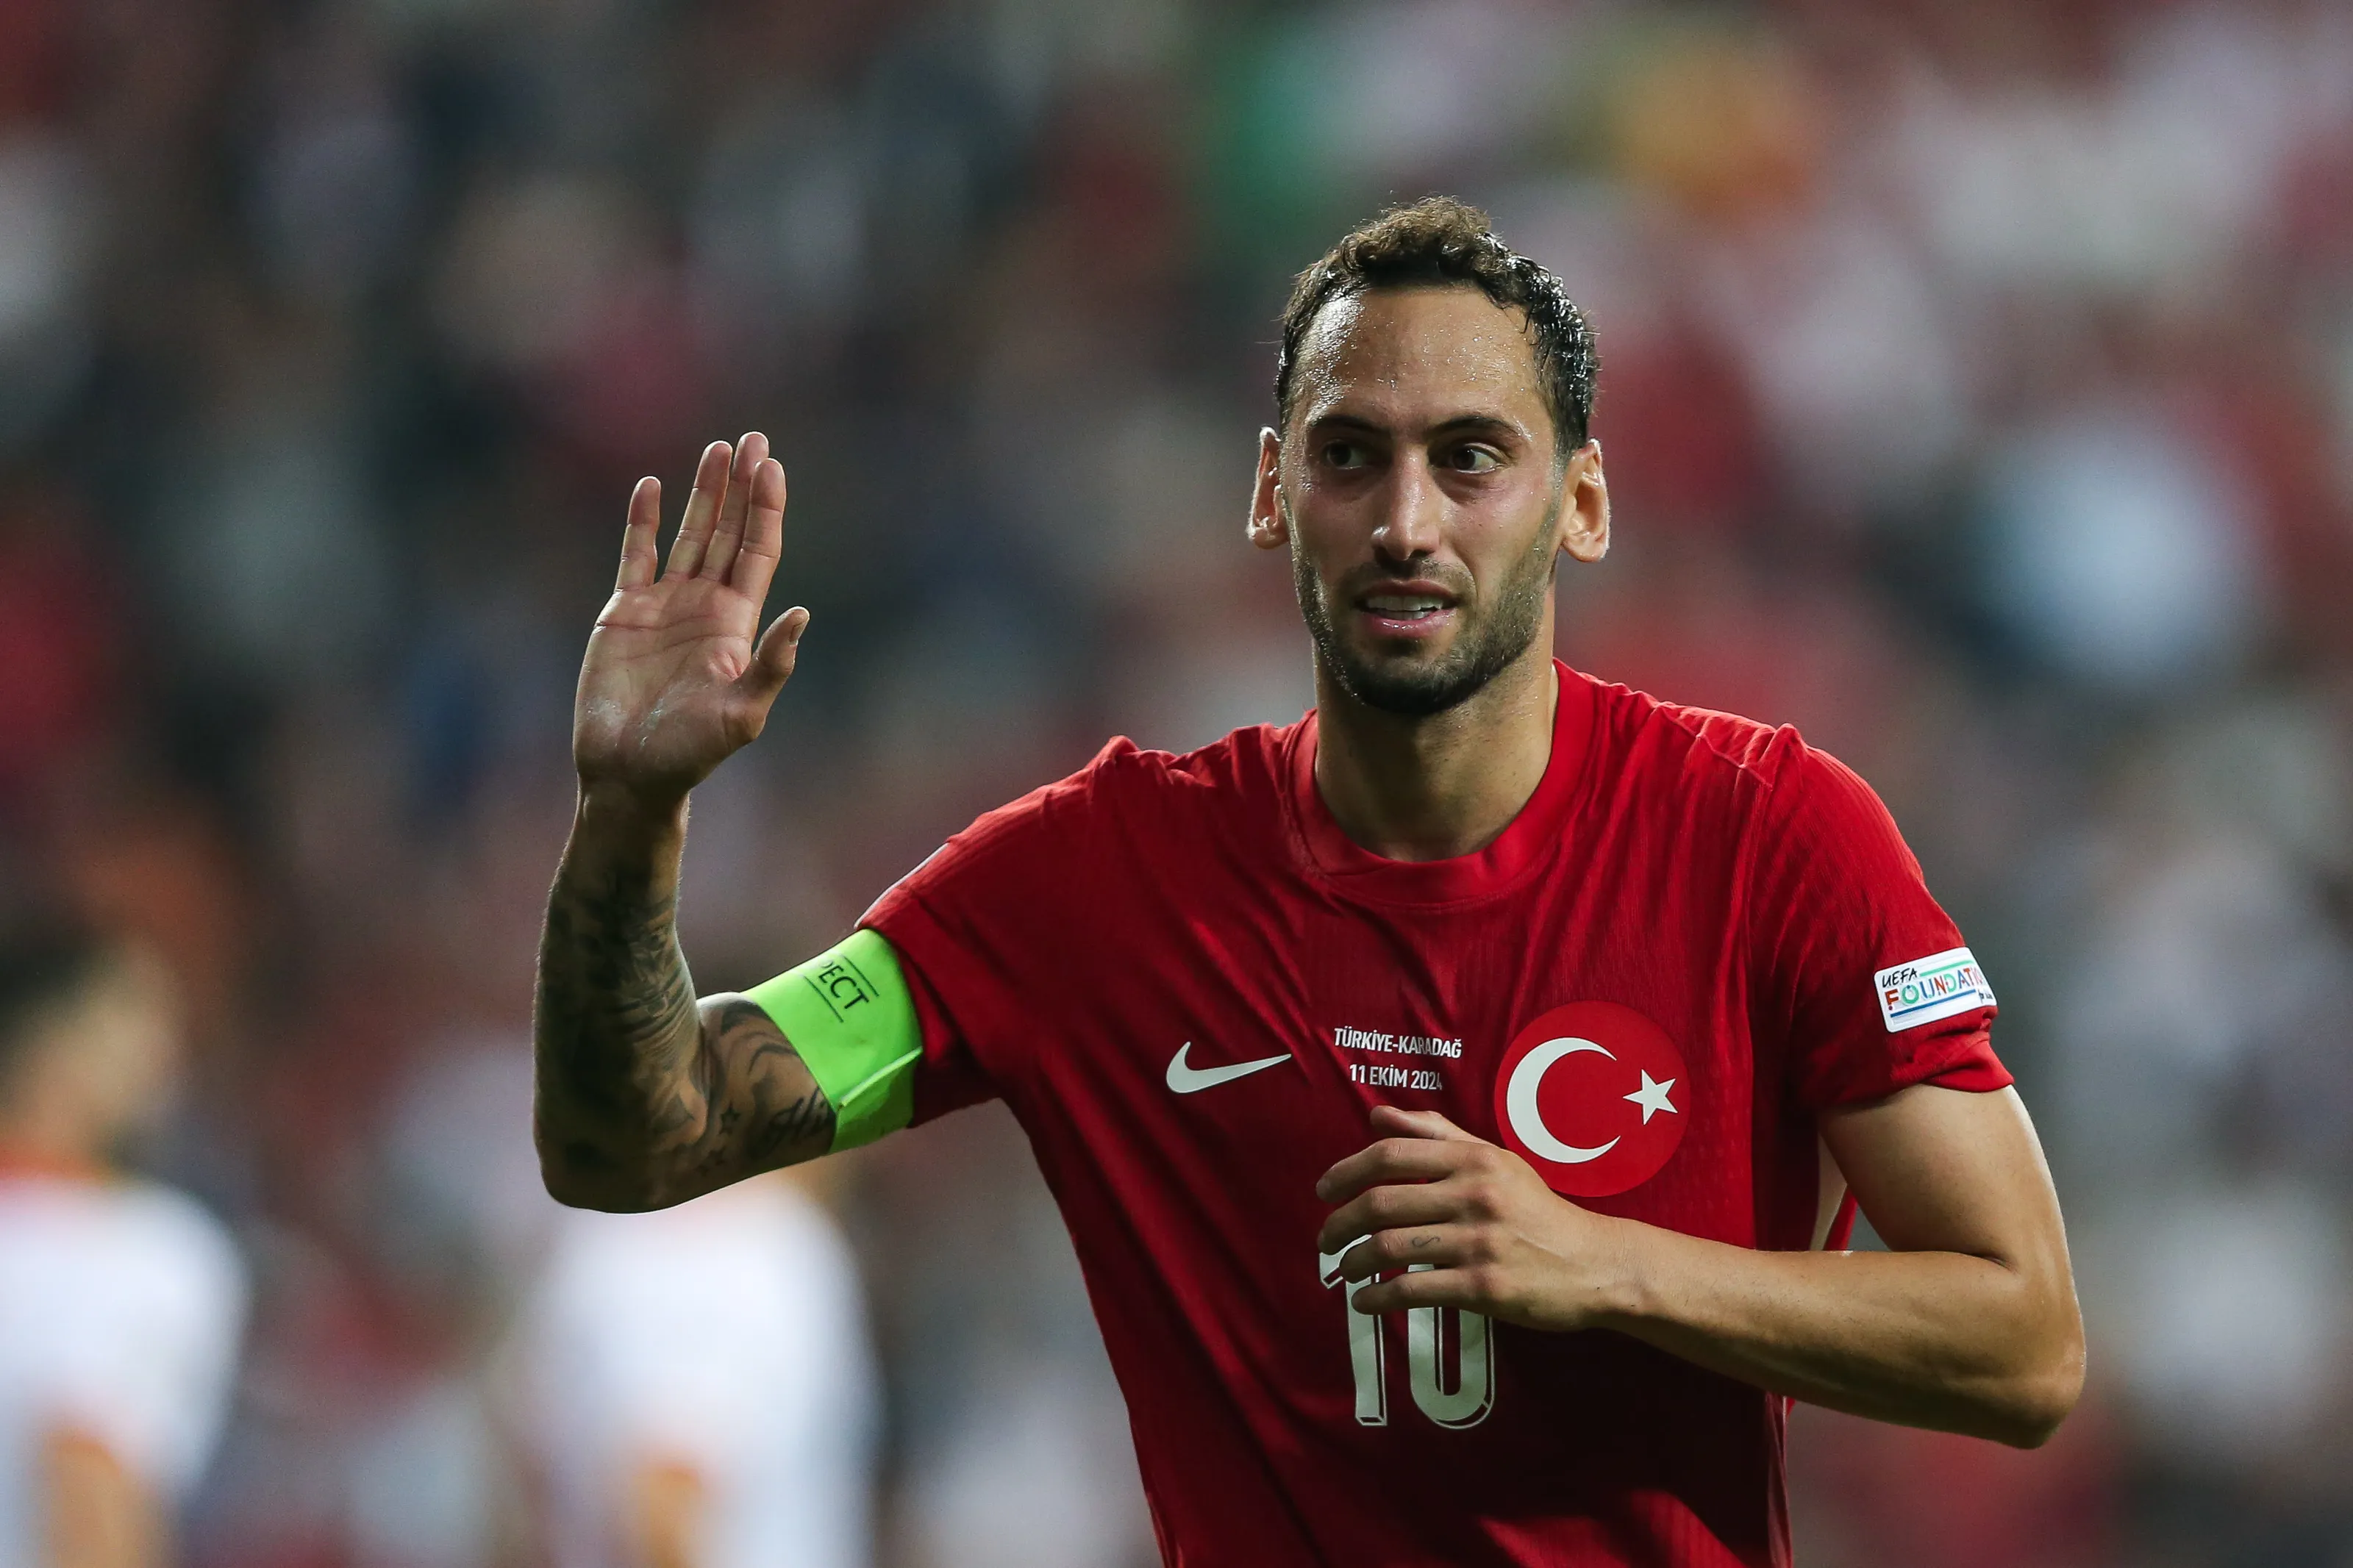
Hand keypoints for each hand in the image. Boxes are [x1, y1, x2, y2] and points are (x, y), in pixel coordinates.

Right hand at [573, 434, 805, 807]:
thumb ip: (772, 666)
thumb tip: (803, 614)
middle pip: (730, 532)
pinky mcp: (625, 612)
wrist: (629, 773)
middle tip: (753, 438)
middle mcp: (706, 606)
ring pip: (690, 535)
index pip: (759, 551)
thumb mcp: (742, 715)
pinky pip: (636, 555)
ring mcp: (665, 605)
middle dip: (743, 486)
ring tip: (718, 448)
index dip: (766, 509)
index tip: (772, 466)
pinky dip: (642, 521)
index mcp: (738, 624)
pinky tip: (651, 488)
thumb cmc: (690, 753)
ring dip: (704, 493)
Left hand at [1315, 1104, 1634, 1330]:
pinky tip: (1365, 1302)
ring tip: (1344, 1271)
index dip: (1346, 1172)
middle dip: (1340, 1223)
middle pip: (1381, 1203)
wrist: (1594, 1263)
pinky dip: (1378, 1298)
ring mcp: (1478, 1242)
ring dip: (1354, 1262)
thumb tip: (1377, 1116)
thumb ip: (1436, 1135)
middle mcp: (1473, 1194)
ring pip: (1391, 1247)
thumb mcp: (1494, 1161)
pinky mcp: (1483, 1286)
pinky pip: (1413, 1290)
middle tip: (1325, 1240)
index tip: (1323, 1191)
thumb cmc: (1536, 1210)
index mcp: (1473, 1159)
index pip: (1390, 1155)